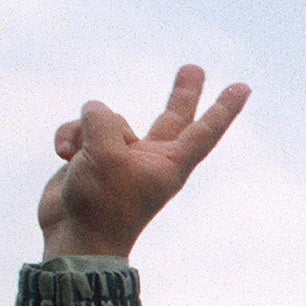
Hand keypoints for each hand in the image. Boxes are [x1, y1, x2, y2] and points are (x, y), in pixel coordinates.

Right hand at [37, 65, 248, 259]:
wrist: (73, 238)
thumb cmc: (102, 203)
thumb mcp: (105, 154)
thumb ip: (104, 121)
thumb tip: (93, 110)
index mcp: (169, 163)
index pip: (203, 130)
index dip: (223, 108)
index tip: (244, 87)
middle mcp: (150, 157)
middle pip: (172, 116)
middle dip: (182, 92)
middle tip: (194, 68)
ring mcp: (121, 156)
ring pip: (106, 119)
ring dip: (84, 131)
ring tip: (77, 158)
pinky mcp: (92, 157)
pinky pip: (80, 129)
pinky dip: (67, 137)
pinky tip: (61, 155)